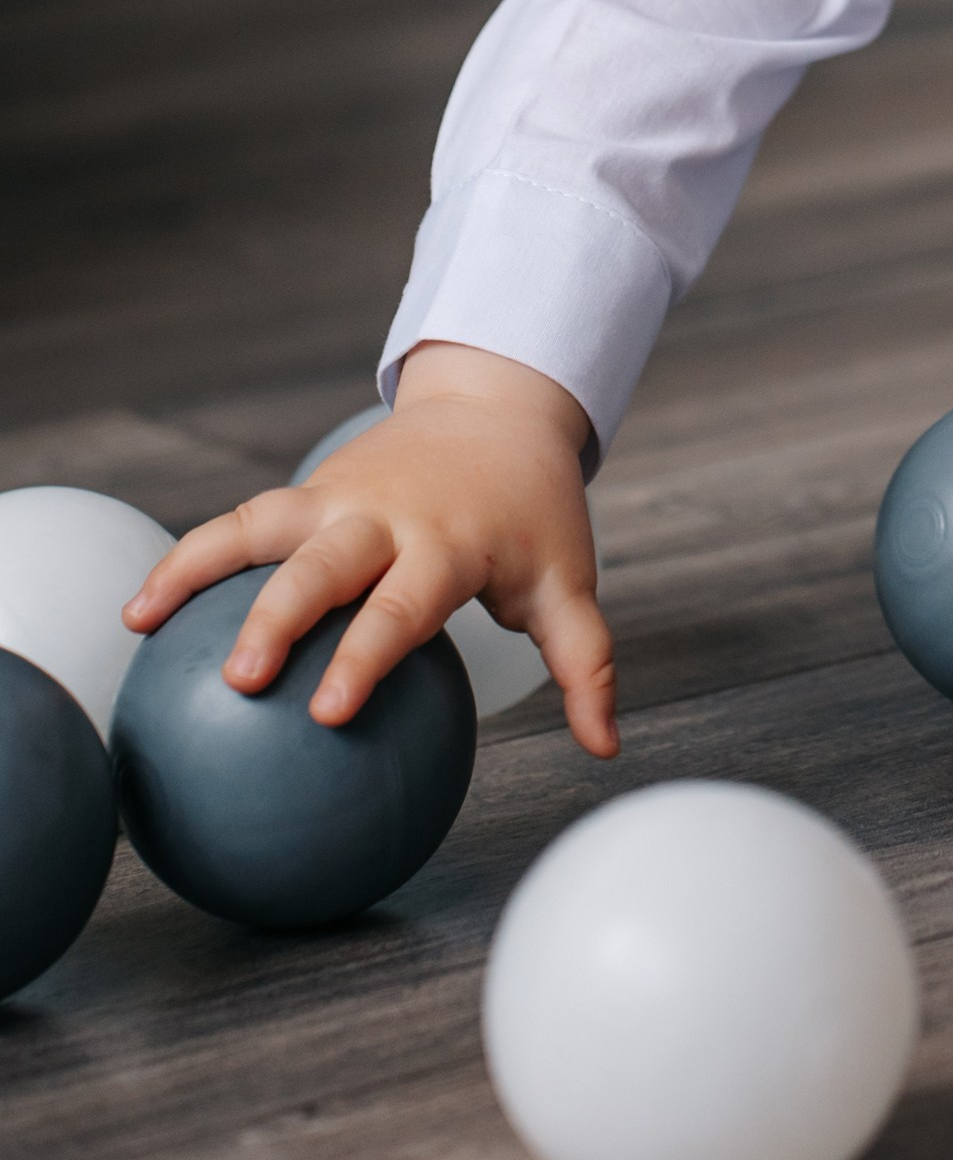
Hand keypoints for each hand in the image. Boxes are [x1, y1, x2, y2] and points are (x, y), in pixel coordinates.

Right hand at [122, 343, 616, 756]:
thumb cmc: (532, 514)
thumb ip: (584, 662)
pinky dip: (189, 557)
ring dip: (202, 570)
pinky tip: (140, 613)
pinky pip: (239, 523)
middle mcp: (385, 518)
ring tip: (141, 625)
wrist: (497, 409)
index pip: (402, 605)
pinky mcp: (308, 493)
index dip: (366, 654)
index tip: (328, 712)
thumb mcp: (567, 579)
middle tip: (240, 682)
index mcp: (447, 545)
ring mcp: (338, 499)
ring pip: (261, 529)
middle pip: (322, 567)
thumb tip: (605, 749)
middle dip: (278, 618)